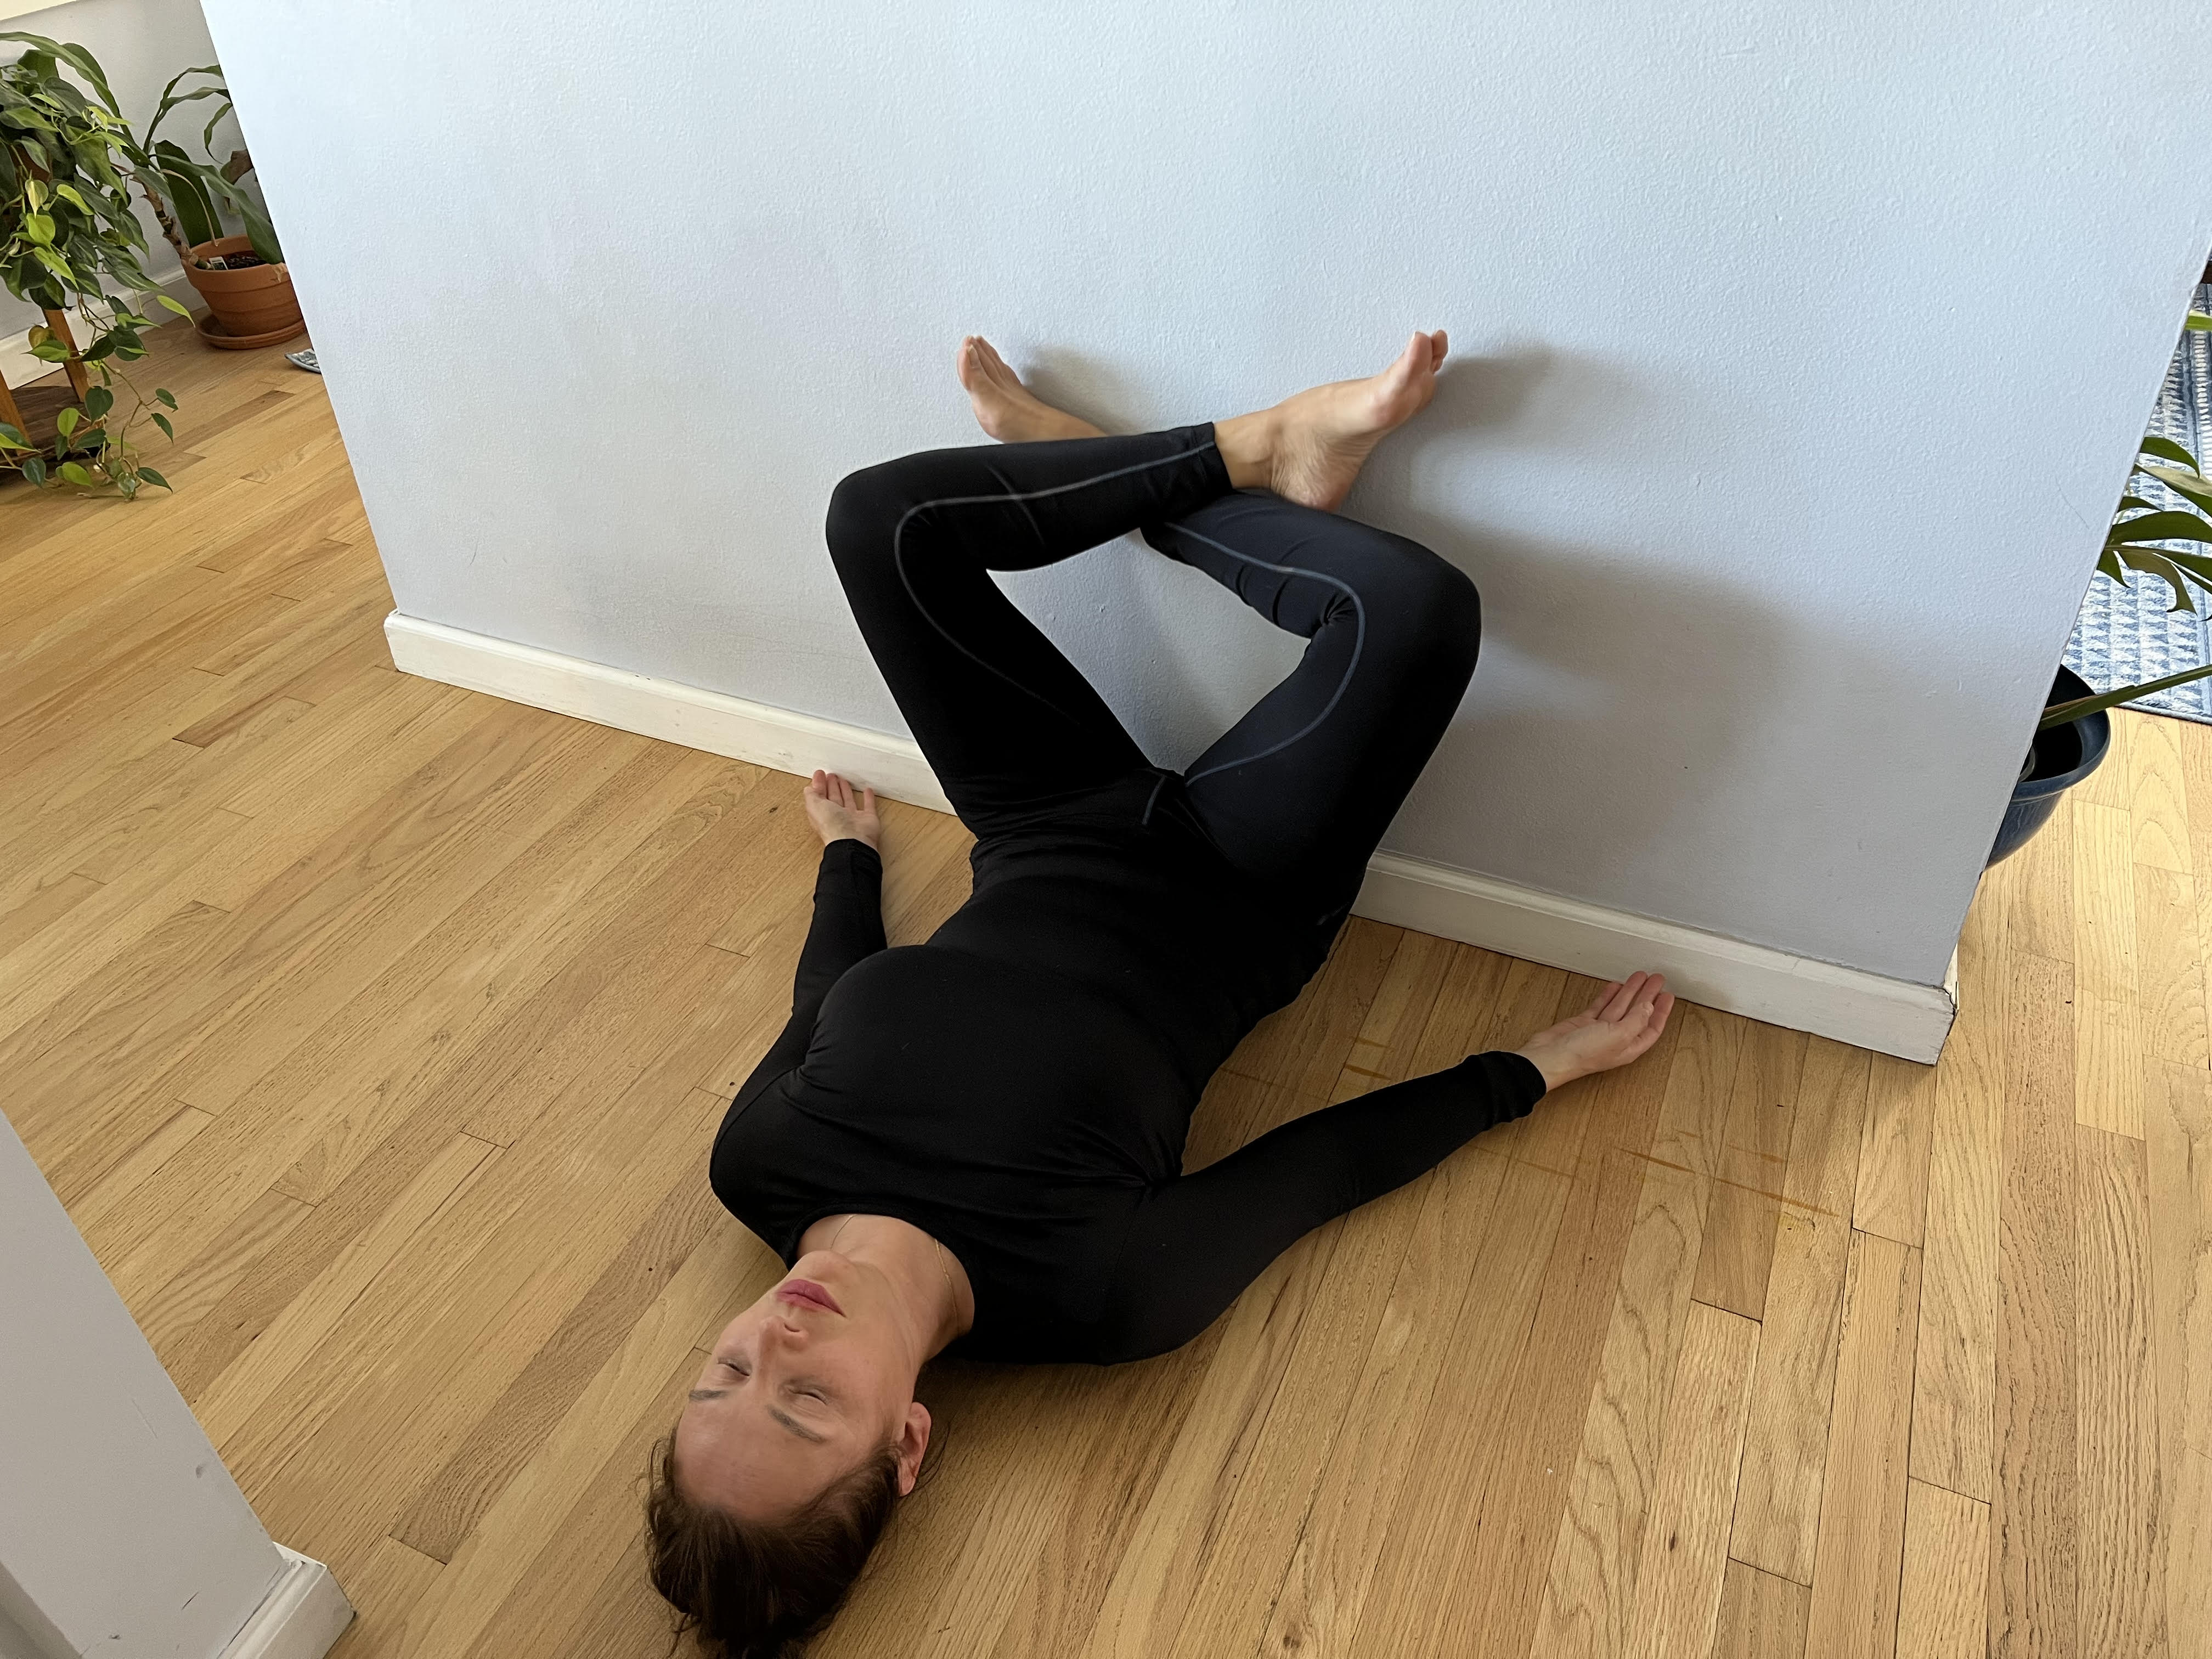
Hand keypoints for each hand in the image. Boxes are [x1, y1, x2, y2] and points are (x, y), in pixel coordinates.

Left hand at [803, 769, 880, 849]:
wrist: (852, 840)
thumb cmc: (833, 826)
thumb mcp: (814, 805)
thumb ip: (811, 795)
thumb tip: (809, 787)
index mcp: (822, 813)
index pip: (819, 796)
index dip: (819, 785)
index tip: (820, 774)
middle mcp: (837, 816)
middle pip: (833, 798)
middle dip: (832, 786)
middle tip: (832, 775)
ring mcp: (852, 818)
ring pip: (848, 800)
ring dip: (846, 790)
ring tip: (844, 780)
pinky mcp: (867, 819)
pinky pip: (868, 805)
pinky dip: (868, 798)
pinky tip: (867, 790)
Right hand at [1513, 971, 1674, 1092]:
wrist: (1550, 1056)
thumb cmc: (1581, 1054)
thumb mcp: (1618, 1035)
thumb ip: (1635, 1020)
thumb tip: (1649, 1007)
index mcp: (1628, 1047)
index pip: (1651, 1027)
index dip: (1662, 1011)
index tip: (1668, 995)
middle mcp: (1616, 1039)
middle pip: (1637, 1014)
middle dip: (1648, 996)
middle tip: (1656, 980)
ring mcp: (1599, 1031)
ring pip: (1620, 1007)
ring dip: (1630, 991)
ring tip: (1639, 976)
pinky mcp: (1583, 1023)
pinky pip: (1601, 1006)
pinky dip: (1609, 995)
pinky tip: (1615, 986)